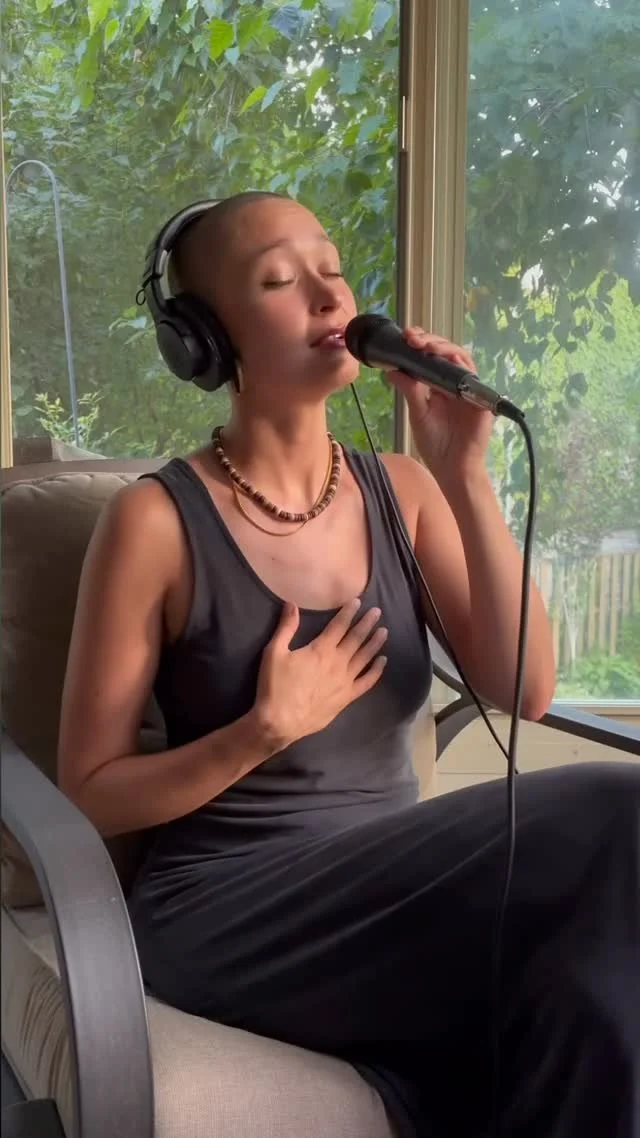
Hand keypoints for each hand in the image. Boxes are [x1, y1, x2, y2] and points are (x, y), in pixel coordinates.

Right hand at [255, 599, 387, 749]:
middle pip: (356, 638)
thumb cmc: (275, 686)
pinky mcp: (347, 697)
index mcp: (321, 649)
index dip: (349, 612)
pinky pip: (367, 682)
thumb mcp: (274, 652)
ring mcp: (345, 681)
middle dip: (367, 623)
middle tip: (377, 612)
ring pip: (365, 658)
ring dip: (375, 643)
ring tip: (384, 632)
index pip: (339, 625)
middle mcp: (338, 662)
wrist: (280, 721)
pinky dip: (376, 671)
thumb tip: (292, 604)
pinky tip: (382, 662)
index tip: (358, 602)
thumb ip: (286, 627)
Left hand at [386, 327, 493, 483]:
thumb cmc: (437, 446)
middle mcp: (455, 384)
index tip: (405, 337)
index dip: (421, 344)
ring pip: (461, 358)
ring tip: (426, 346)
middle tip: (413, 338)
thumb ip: (410, 391)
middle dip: (430, 341)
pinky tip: (448, 360)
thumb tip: (392, 371)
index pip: (432, 358)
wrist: (453, 469)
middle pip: (447, 353)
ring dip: (444, 348)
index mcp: (439, 386)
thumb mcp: (418, 414)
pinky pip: (474, 377)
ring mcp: (470, 390)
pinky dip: (461, 366)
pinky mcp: (481, 398)